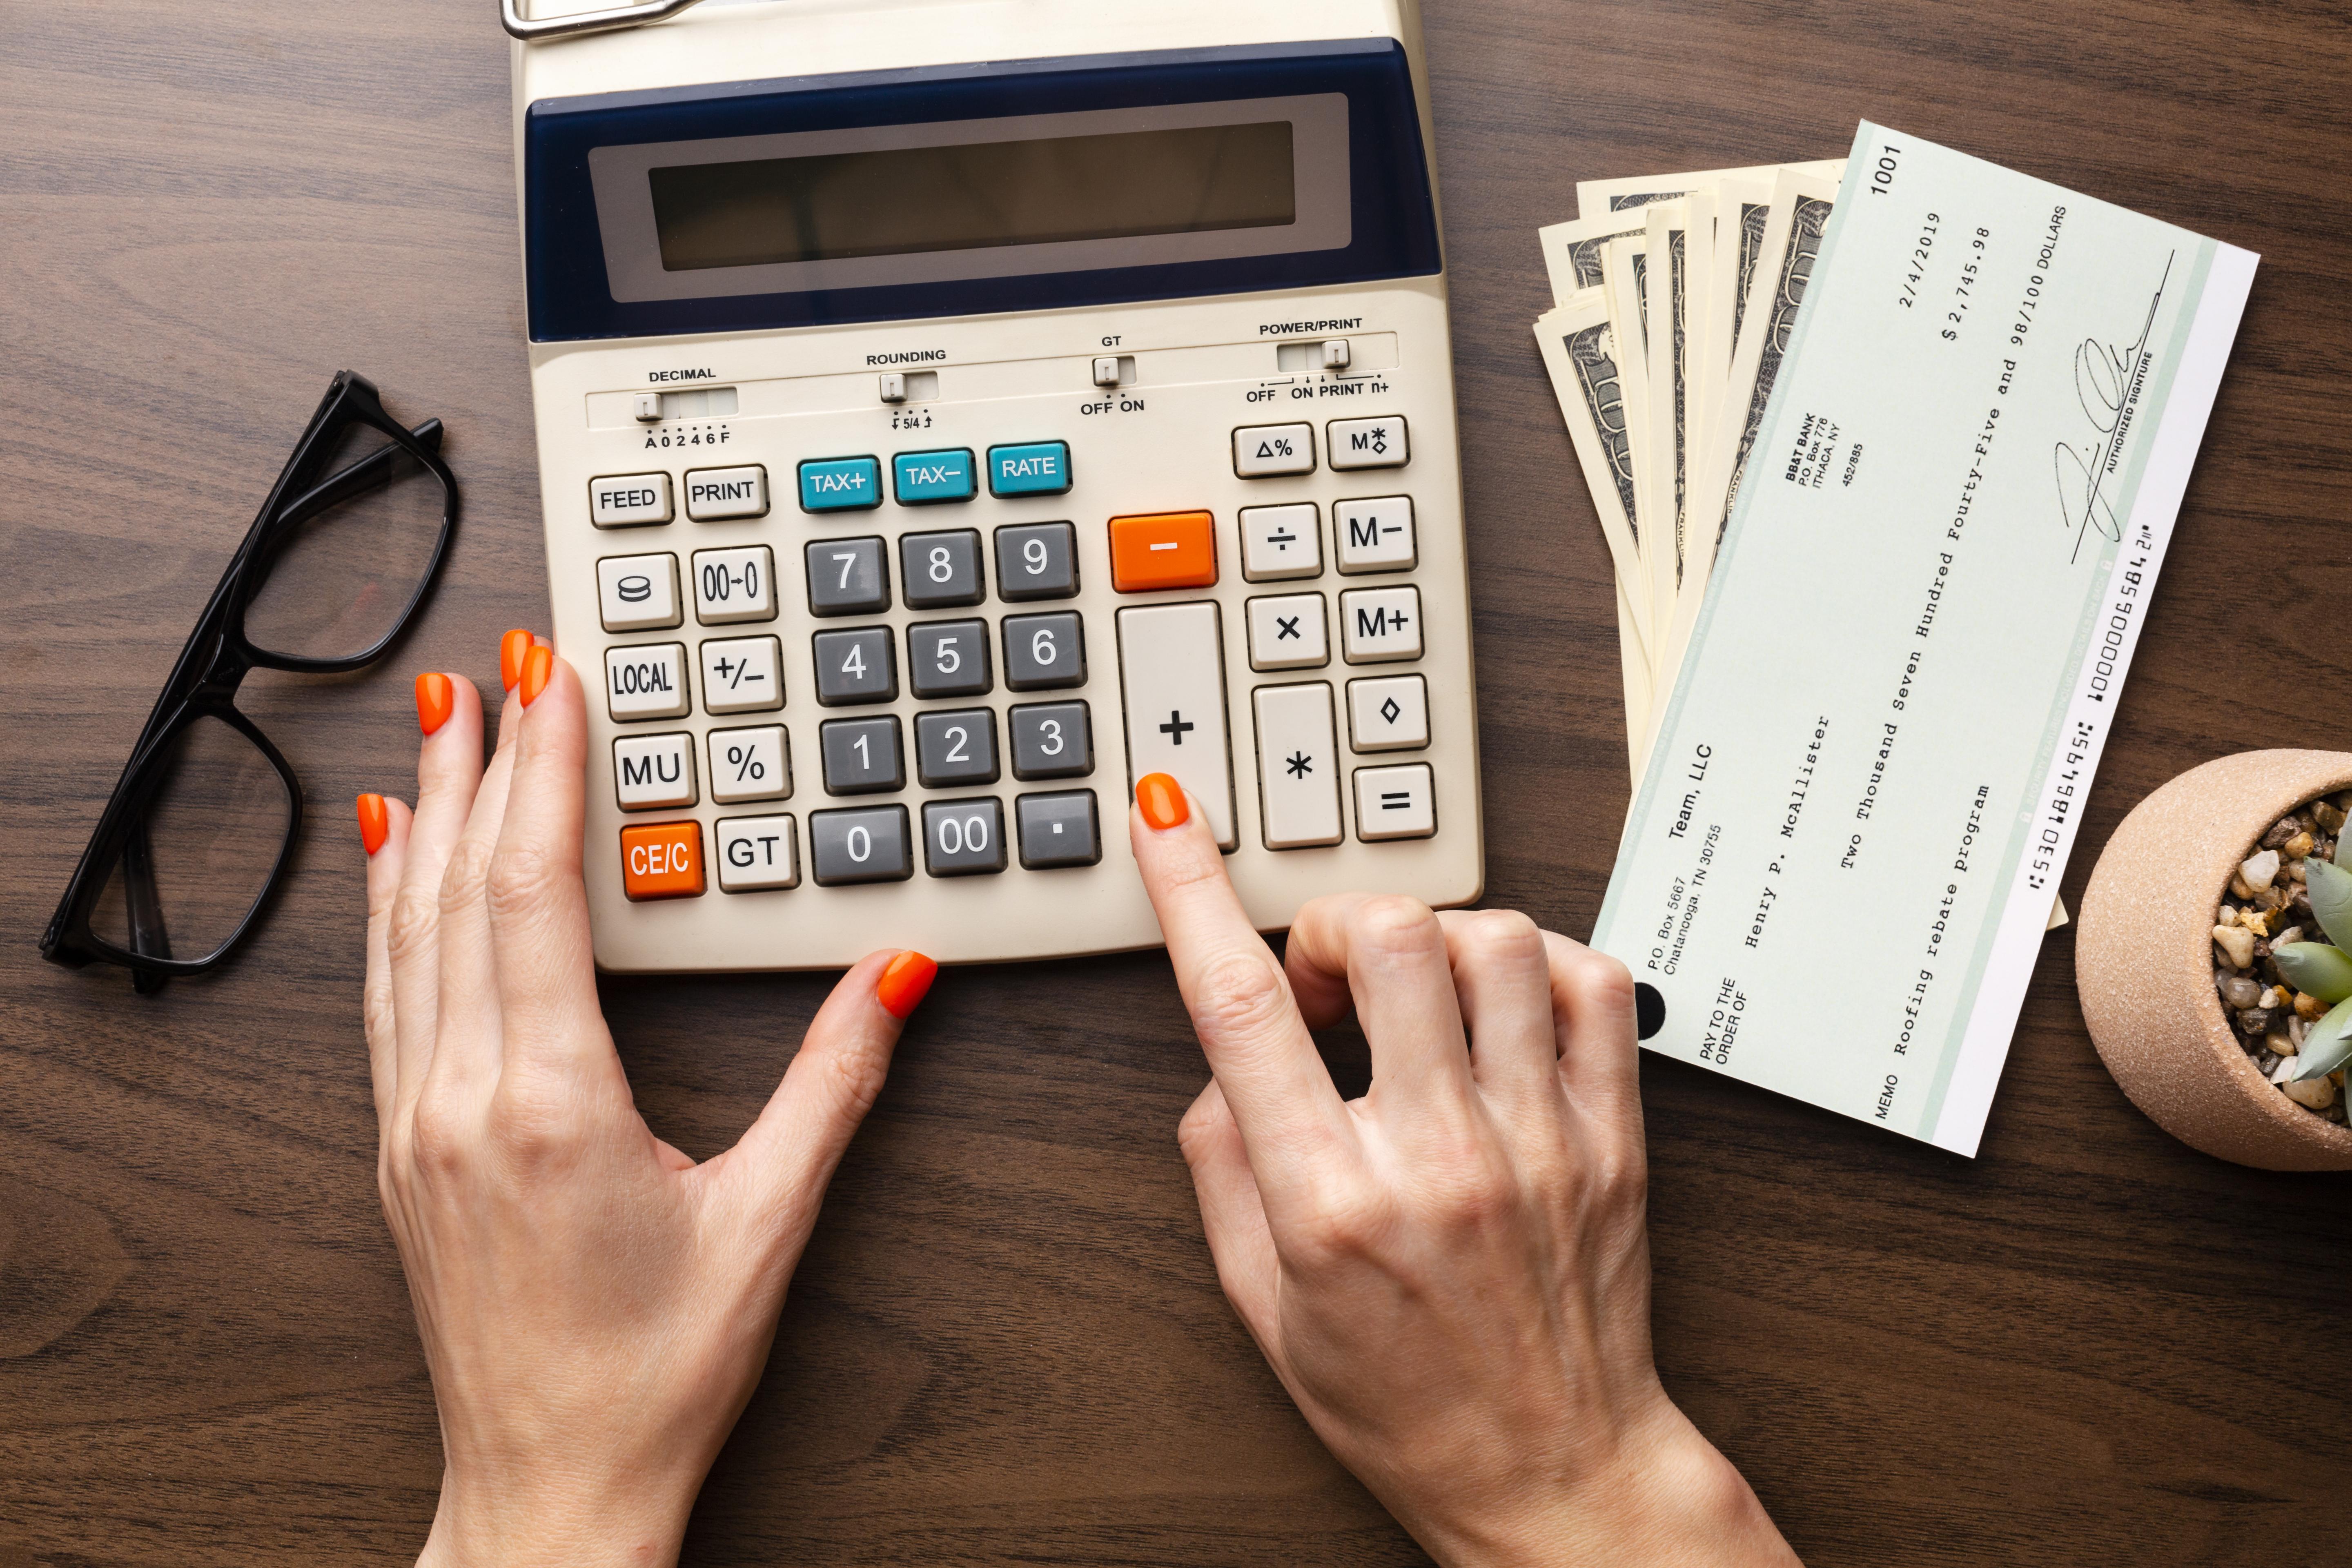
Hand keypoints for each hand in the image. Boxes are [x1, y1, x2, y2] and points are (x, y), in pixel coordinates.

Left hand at [356, 635, 935, 1567]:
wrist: (553, 1488)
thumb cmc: (655, 1374)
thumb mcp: (769, 1221)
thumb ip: (836, 1082)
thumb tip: (897, 972)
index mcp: (549, 1105)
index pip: (532, 895)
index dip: (541, 776)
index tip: (552, 690)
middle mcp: (461, 1103)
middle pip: (457, 890)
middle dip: (476, 767)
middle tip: (491, 670)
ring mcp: (415, 1127)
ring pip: (406, 935)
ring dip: (422, 822)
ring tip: (437, 733)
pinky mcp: (401, 1153)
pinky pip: (385, 995)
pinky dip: (386, 911)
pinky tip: (388, 864)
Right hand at [1126, 774, 1796, 1566]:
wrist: (1551, 1470)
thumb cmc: (1404, 1400)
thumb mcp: (1260, 1303)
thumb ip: (1222, 1167)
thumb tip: (1224, 1058)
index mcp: (1330, 1203)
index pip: (1243, 1006)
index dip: (1191, 891)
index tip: (1171, 821)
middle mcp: (1439, 1158)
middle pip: (1391, 937)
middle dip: (1338, 923)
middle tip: (1330, 979)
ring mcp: (1539, 1141)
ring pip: (1495, 940)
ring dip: (1437, 938)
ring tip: (1420, 994)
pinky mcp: (1616, 1138)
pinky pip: (1594, 985)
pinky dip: (1540, 962)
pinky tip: (1503, 1006)